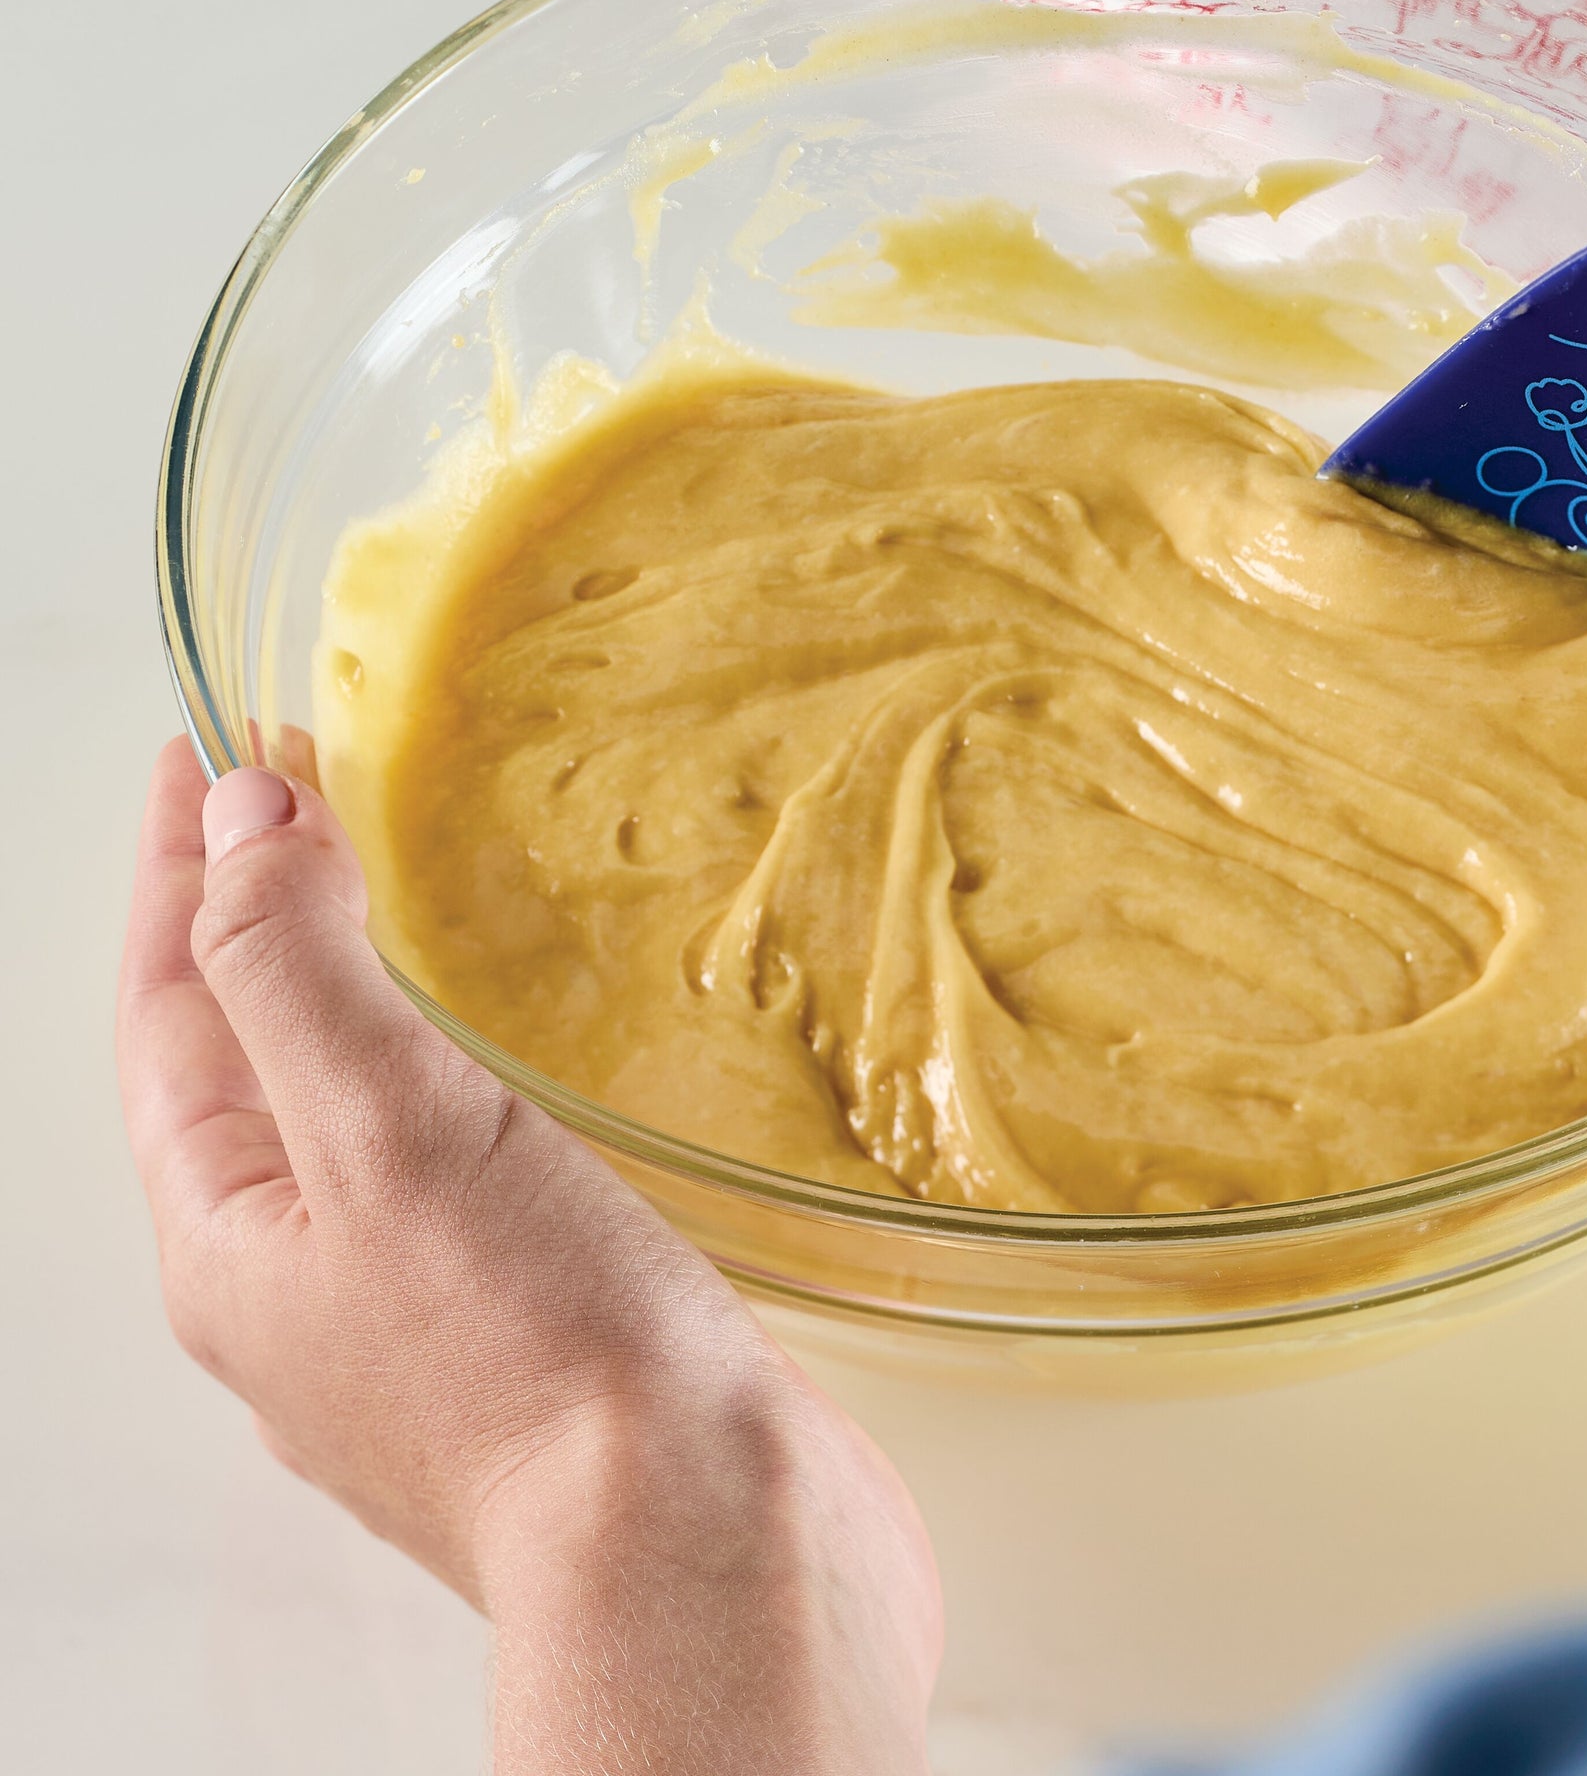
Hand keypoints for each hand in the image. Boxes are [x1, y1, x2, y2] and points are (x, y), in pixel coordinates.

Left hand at [117, 741, 940, 1772]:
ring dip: (354, 998)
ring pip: (353, 1119)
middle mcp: (307, 1287)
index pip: (171, 1011)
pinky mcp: (538, 1329)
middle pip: (243, 1065)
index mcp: (238, 1241)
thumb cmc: (541, 1355)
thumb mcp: (385, 1134)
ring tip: (393, 904)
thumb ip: (296, 969)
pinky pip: (455, 1166)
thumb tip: (238, 819)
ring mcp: (422, 1317)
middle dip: (251, 923)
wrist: (707, 1548)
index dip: (183, 867)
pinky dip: (455, 1074)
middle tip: (288, 797)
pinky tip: (521, 1063)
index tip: (211, 745)